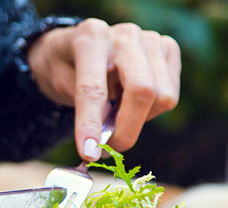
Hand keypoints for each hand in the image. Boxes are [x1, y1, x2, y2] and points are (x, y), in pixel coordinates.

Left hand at [26, 19, 181, 160]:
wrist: (79, 45)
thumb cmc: (66, 66)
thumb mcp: (57, 84)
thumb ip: (80, 106)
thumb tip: (103, 137)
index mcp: (90, 38)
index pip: (93, 88)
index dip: (90, 124)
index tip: (89, 152)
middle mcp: (125, 35)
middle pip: (142, 91)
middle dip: (126, 130)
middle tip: (108, 148)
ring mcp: (151, 39)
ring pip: (162, 97)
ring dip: (138, 119)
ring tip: (116, 110)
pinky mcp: (169, 49)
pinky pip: (170, 96)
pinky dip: (151, 109)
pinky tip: (130, 99)